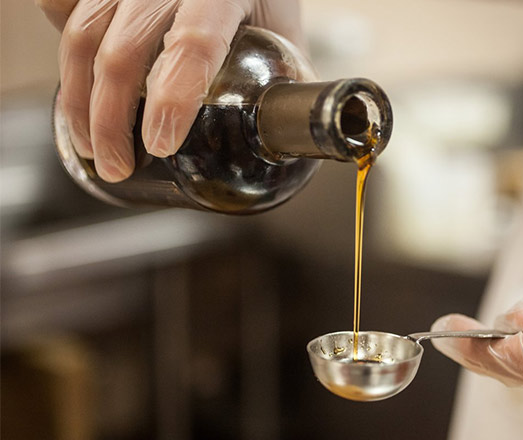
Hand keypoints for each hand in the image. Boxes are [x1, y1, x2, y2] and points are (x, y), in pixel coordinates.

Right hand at [37, 0, 303, 181]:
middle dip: (111, 120)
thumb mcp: (281, 30)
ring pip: (83, 34)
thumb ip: (283, 77)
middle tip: (118, 165)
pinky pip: (62, 8)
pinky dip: (67, 54)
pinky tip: (76, 91)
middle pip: (123, 49)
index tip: (161, 145)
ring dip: (79, 101)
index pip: (194, 42)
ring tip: (92, 147)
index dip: (174, 98)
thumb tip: (285, 137)